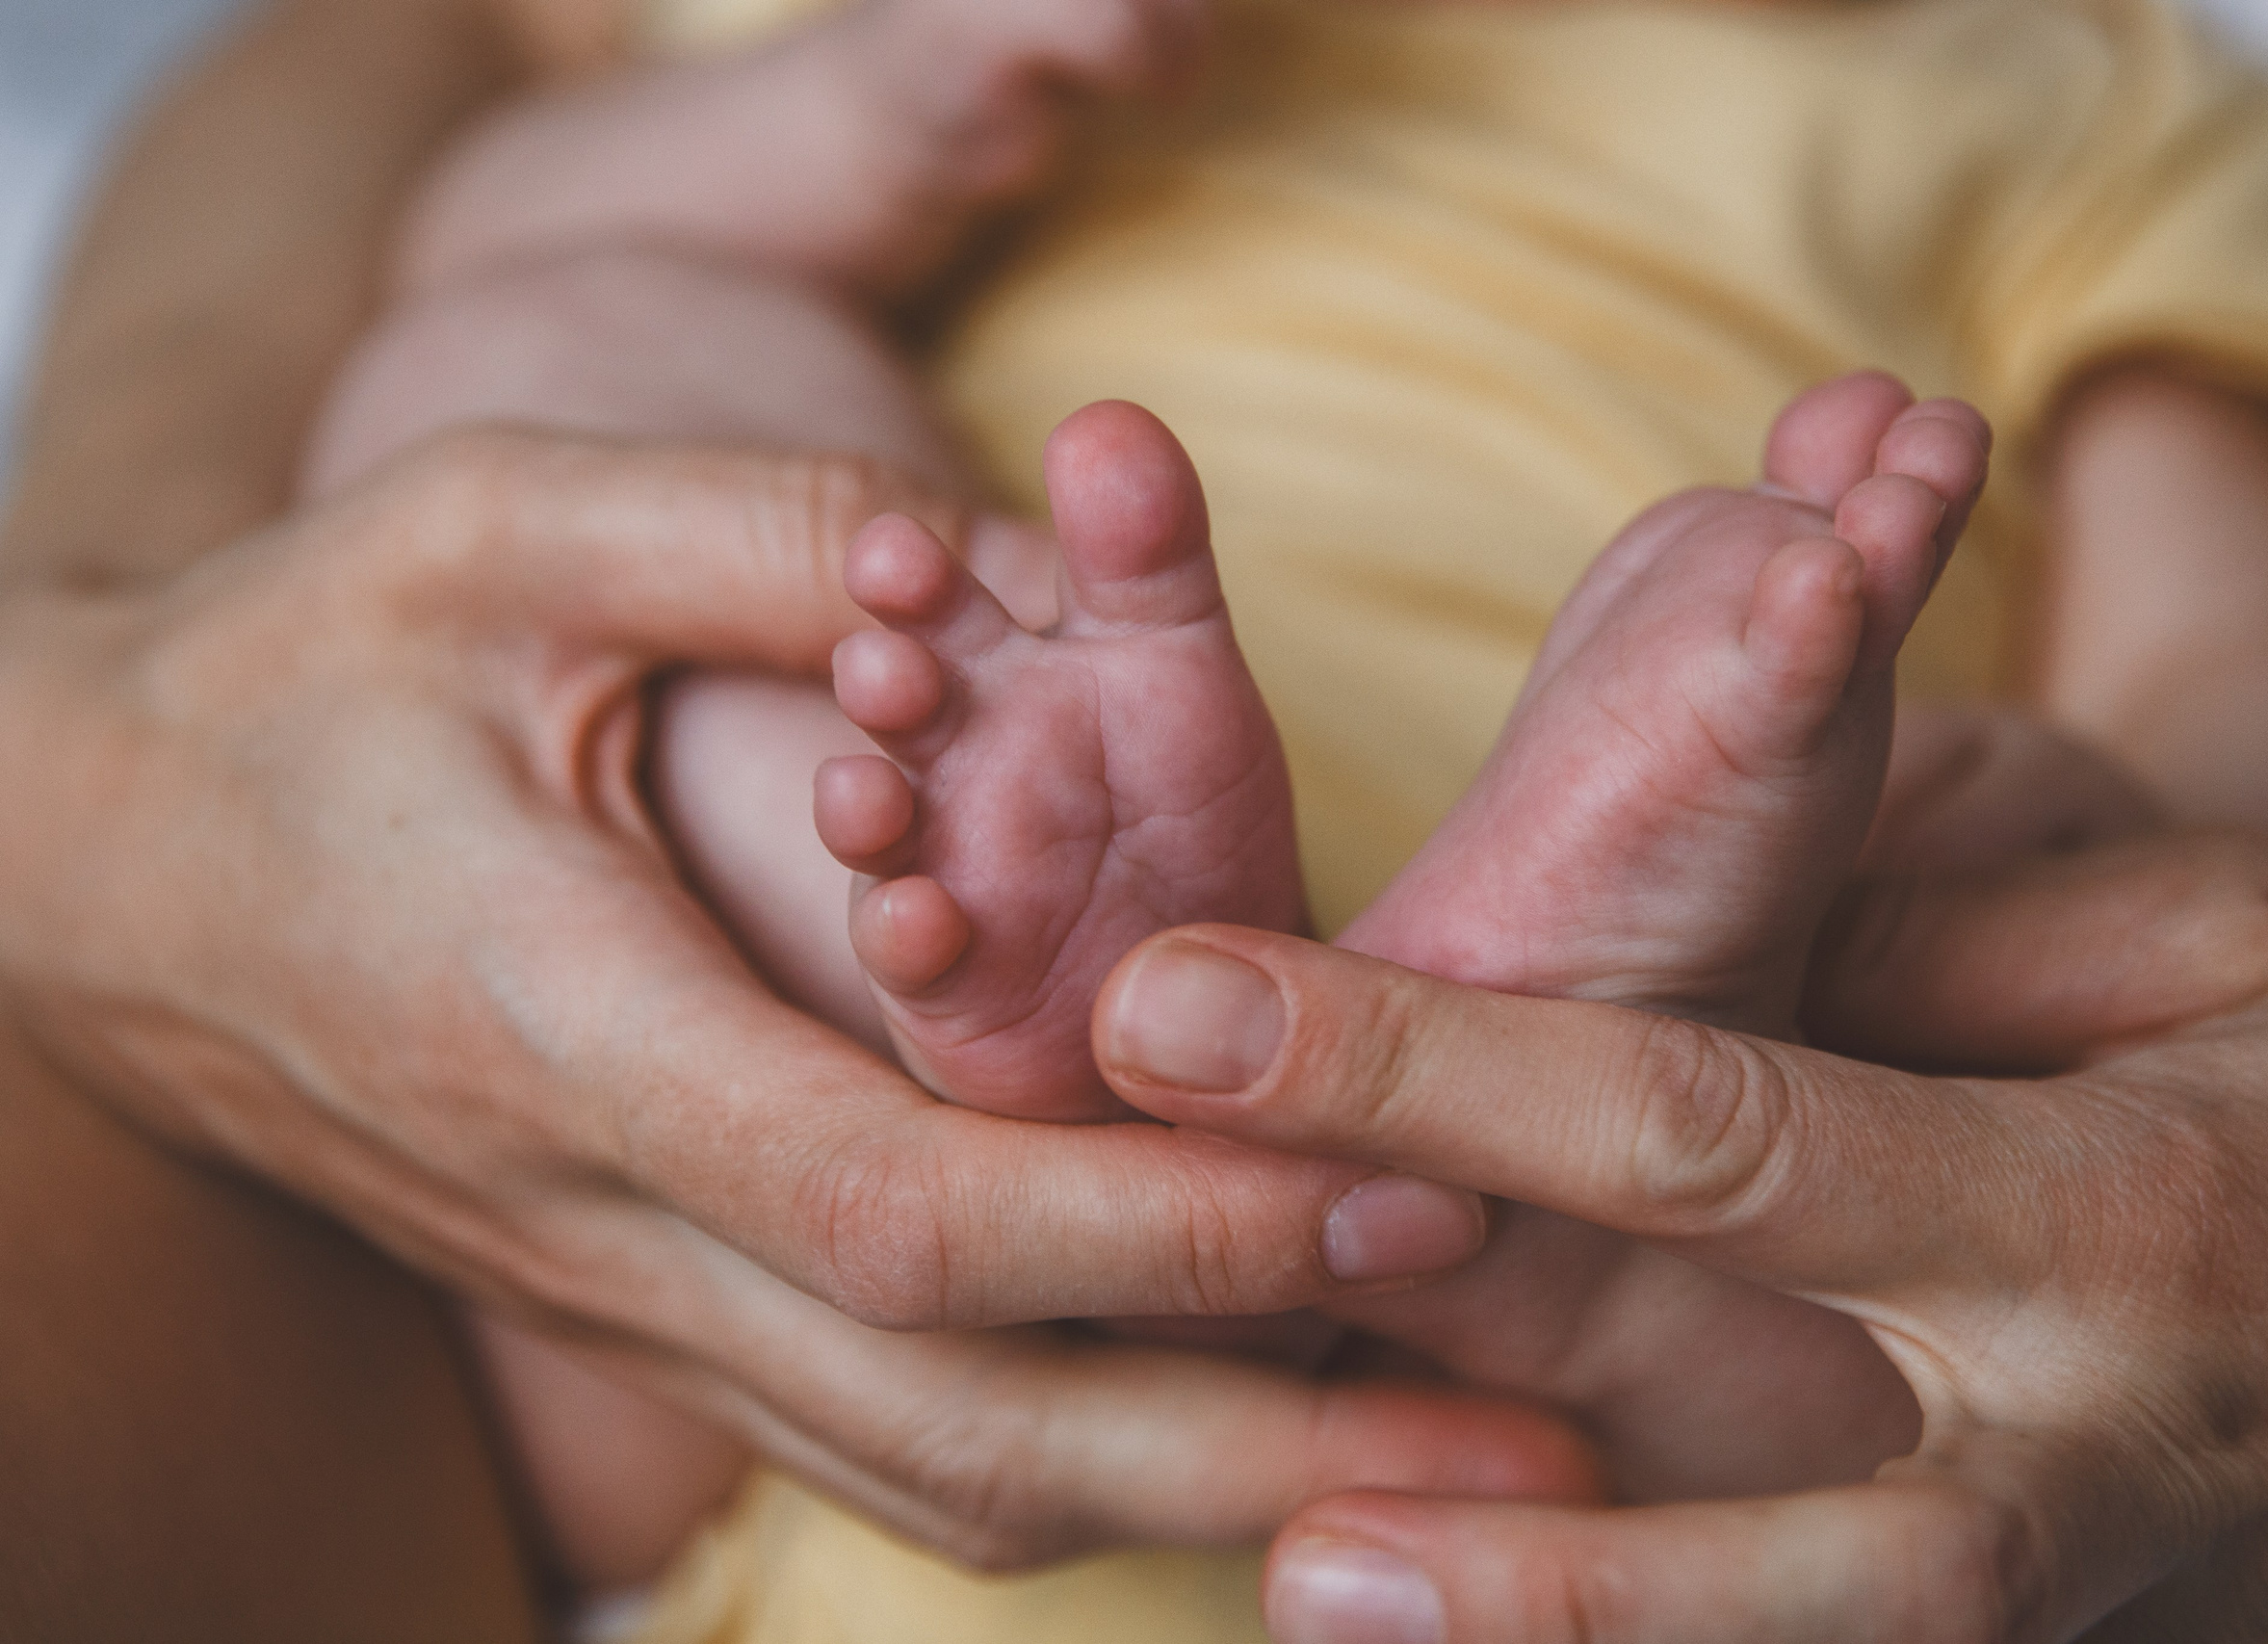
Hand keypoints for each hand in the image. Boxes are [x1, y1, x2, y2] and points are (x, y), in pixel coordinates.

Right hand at [0, 430, 1590, 1564]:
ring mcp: (636, 1305)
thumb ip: (740, 528)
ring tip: (1454, 1473)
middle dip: (1256, 1442)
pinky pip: (894, 1440)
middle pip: (964, 1426)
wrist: (97, 878)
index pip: (904, 1206)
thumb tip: (987, 548)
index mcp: (572, 1039)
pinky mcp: (663, 1312)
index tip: (1404, 1194)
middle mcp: (614, 1227)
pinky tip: (1255, 1426)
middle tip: (1528, 1440)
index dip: (1163, 1228)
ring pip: (940, 1483)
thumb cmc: (293, 688)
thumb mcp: (479, 535)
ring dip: (1204, 1493)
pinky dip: (1088, 1463)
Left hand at [1095, 835, 2267, 1636]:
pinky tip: (1483, 1642)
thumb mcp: (2242, 944)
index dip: (1430, 1073)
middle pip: (1726, 1440)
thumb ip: (1960, 940)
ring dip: (1562, 1628)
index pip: (1704, 1132)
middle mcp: (2072, 1434)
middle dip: (1456, 1408)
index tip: (1188, 1006)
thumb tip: (1697, 958)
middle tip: (1208, 1397)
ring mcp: (2081, 1582)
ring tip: (1303, 1600)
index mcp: (2102, 1210)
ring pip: (1805, 1640)